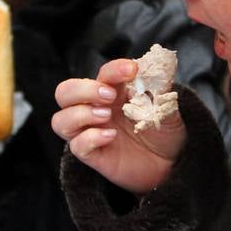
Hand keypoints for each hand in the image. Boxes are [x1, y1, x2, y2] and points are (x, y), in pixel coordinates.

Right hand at [51, 58, 183, 193]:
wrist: (170, 164)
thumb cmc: (163, 131)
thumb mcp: (167, 108)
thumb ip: (161, 89)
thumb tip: (160, 65)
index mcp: (113, 91)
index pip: (102, 74)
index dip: (114, 69)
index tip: (132, 70)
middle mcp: (95, 109)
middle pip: (65, 92)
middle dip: (83, 90)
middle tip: (109, 96)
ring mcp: (90, 132)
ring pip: (60, 120)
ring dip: (80, 114)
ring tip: (106, 116)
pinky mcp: (93, 155)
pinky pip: (76, 146)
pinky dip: (89, 138)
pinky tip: (110, 136)